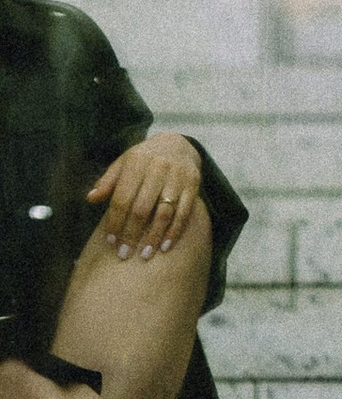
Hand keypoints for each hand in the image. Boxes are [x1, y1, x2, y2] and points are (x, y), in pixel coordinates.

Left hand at [86, 131, 200, 261]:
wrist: (177, 143)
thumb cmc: (143, 160)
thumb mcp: (123, 164)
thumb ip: (107, 182)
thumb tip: (90, 198)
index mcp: (137, 162)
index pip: (123, 198)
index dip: (115, 221)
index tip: (111, 241)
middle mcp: (158, 167)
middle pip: (142, 208)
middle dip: (132, 234)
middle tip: (124, 254)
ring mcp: (178, 175)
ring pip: (164, 212)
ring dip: (154, 236)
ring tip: (144, 255)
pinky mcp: (193, 183)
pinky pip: (184, 211)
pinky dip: (175, 230)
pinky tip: (166, 246)